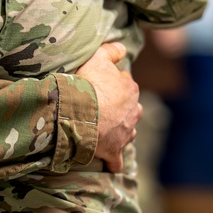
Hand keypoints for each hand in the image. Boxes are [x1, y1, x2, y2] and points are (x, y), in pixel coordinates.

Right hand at [75, 42, 139, 171]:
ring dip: (119, 132)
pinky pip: (117, 161)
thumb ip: (112, 51)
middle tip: (101, 108)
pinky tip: (109, 164)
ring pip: (127, 133)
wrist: (79, 111)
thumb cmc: (88, 83)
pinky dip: (113, 162)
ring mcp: (125, 133)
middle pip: (130, 110)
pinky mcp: (114, 151)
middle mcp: (133, 111)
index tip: (97, 86)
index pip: (125, 84)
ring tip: (104, 131)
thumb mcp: (98, 57)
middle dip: (120, 110)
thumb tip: (123, 49)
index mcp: (130, 89)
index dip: (111, 85)